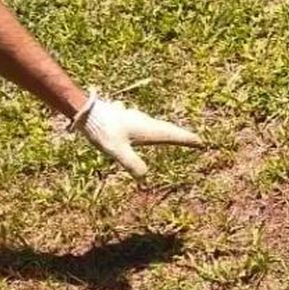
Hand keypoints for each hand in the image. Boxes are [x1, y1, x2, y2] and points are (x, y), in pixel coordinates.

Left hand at [70, 92, 204, 177]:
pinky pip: (143, 124)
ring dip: (166, 130)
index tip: (201, 142)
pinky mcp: (126, 117)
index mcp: (148, 129)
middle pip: (168, 129)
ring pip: (155, 125)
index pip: (173, 135)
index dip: (188, 139)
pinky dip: (149, 128)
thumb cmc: (103, 130)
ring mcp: (135, 118)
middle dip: (181, 135)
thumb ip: (132, 164)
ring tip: (173, 135)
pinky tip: (144, 127)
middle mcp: (145, 122)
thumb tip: (144, 178)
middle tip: (194, 140)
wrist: (86, 111)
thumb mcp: (118, 151)